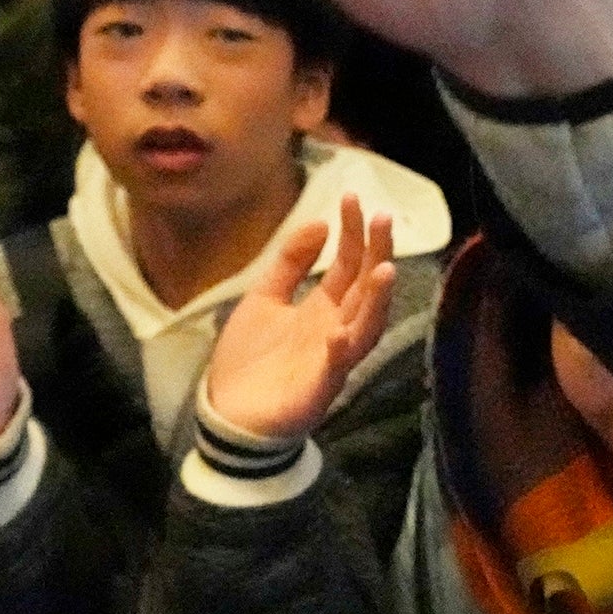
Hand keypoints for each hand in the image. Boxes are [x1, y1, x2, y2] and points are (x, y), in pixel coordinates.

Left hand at [203, 196, 396, 442]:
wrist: (228, 415)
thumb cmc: (248, 360)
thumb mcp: (263, 299)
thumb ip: (290, 263)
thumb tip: (319, 223)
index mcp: (323, 309)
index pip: (349, 265)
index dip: (353, 233)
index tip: (351, 198)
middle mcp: (336, 330)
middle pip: (365, 288)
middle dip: (377, 254)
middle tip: (383, 218)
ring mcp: (331, 360)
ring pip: (365, 327)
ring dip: (375, 301)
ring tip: (384, 269)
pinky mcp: (316, 390)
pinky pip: (334, 370)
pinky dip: (340, 353)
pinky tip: (339, 333)